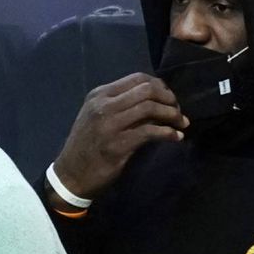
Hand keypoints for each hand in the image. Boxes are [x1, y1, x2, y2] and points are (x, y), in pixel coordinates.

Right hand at [49, 73, 186, 207]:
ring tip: (181, 124)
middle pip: (147, 90)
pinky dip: (168, 133)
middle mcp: (103, 105)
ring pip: (150, 107)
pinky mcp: (118, 144)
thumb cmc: (87, 146)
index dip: (160, 86)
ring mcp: (110, 124)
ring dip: (172, 115)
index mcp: (100, 95)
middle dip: (169, 99)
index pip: (138, 78)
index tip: (170, 99)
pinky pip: (150, 132)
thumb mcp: (98, 118)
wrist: (71, 175)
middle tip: (178, 111)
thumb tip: (157, 102)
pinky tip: (176, 138)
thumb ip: (122, 106)